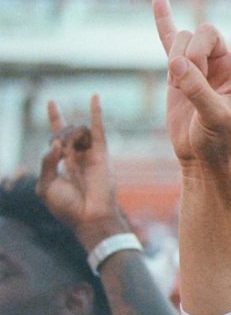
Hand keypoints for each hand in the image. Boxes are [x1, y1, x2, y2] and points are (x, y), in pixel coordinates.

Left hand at [35, 96, 126, 248]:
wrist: (89, 218)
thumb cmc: (66, 207)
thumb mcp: (45, 186)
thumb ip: (46, 162)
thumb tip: (56, 143)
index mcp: (61, 164)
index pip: (56, 136)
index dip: (54, 119)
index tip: (51, 101)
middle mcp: (76, 156)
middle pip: (64, 132)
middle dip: (60, 136)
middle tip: (62, 154)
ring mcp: (89, 155)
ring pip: (76, 131)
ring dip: (69, 137)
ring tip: (70, 153)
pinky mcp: (101, 155)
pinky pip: (98, 130)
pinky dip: (96, 113)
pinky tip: (94, 96)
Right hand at [153, 0, 230, 171]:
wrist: (201, 156)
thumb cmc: (219, 141)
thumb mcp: (215, 118)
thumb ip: (198, 90)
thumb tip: (176, 64)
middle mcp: (224, 62)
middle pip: (205, 32)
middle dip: (193, 52)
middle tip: (190, 81)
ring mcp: (200, 64)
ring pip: (182, 39)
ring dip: (176, 60)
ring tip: (181, 88)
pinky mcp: (178, 70)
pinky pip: (168, 39)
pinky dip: (163, 20)